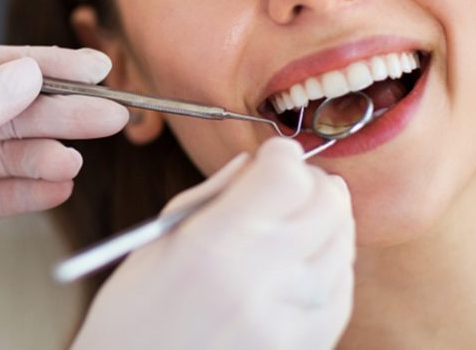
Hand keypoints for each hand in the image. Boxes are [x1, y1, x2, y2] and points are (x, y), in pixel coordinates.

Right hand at [71, 138, 354, 349]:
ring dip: (325, 219)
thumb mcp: (157, 240)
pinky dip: (331, 265)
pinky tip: (303, 261)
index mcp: (215, 244)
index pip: (287, 175)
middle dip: (311, 180)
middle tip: (287, 183)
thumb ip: (213, 194)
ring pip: (343, 244)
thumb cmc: (132, 313)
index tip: (269, 156)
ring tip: (295, 221)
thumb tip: (255, 163)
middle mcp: (261, 281)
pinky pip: (342, 292)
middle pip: (327, 203)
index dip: (282, 154)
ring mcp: (290, 322)